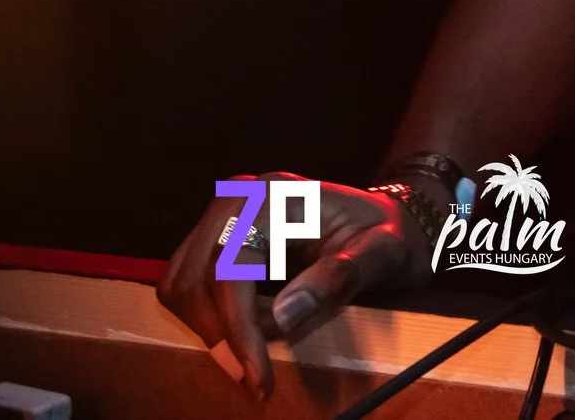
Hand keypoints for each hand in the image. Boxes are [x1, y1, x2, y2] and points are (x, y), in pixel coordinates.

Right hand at [157, 174, 423, 399]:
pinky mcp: (219, 235)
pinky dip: (206, 316)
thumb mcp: (382, 255)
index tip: (258, 378)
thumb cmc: (389, 236)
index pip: (230, 268)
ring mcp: (225, 214)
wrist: (392, 220)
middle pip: (195, 277)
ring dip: (209, 328)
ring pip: (182, 282)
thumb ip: (338, 279)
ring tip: (252, 358)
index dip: (238, 329)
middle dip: (221, 334)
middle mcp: (241, 197)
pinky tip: (243, 335)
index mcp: (276, 195)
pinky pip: (188, 282)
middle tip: (257, 377)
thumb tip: (281, 316)